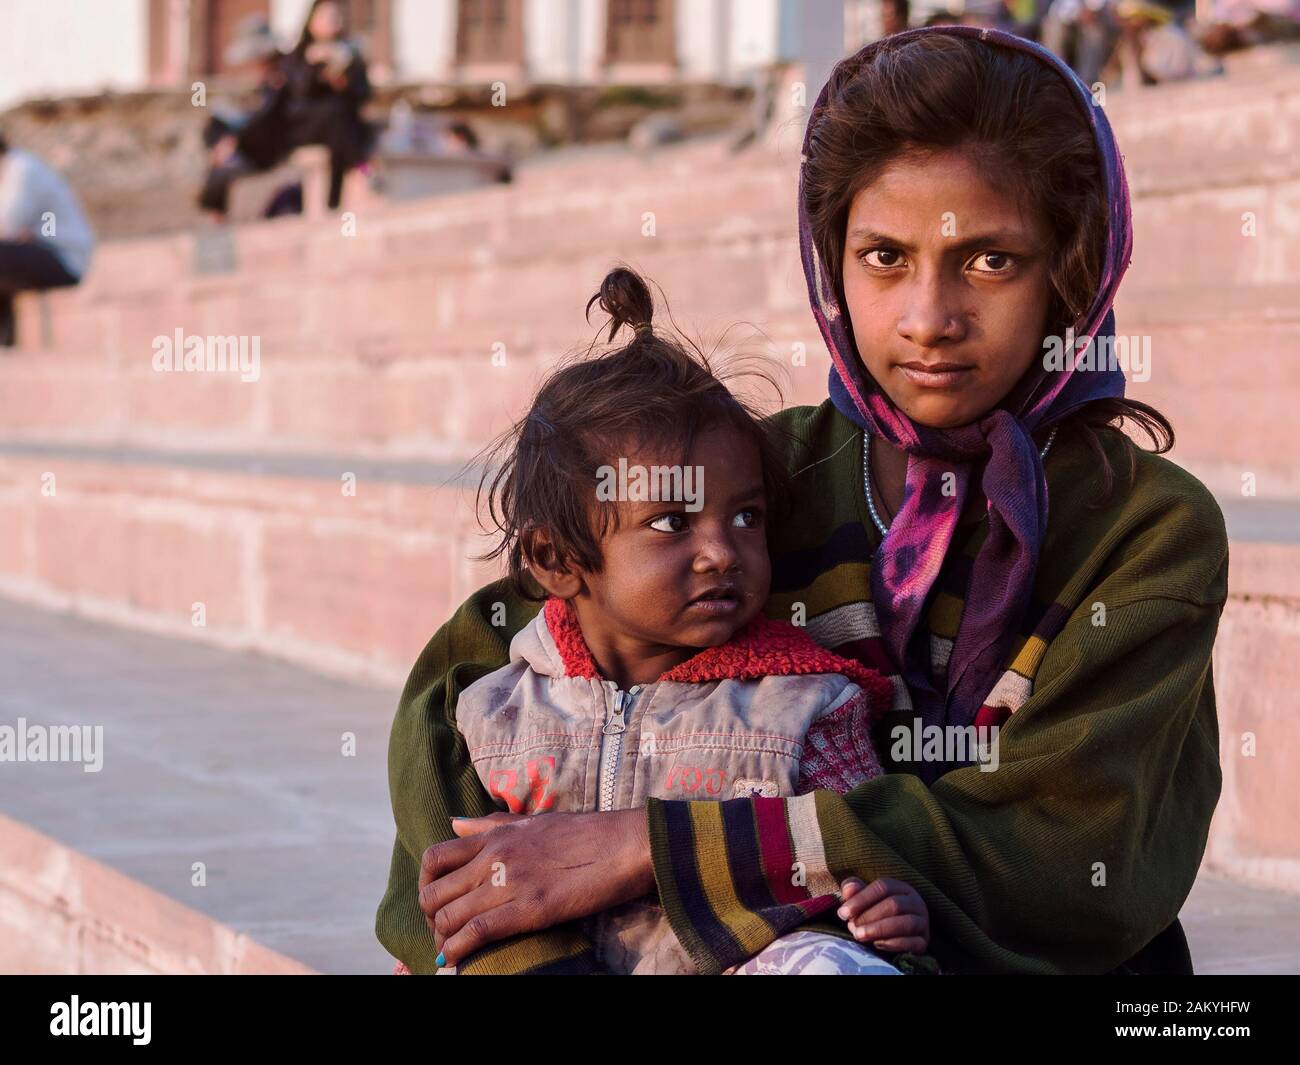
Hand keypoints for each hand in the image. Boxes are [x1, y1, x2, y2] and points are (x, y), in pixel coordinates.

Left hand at [418, 808, 654, 966]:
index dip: (425, 886)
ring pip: (449, 916)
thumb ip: (491, 824)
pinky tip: (457, 962)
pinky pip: (476, 932)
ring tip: (450, 953)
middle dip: (430, 920)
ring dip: (442, 941)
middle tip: (443, 935)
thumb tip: (454, 822)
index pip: (434, 858)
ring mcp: (509, 882)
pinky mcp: (529, 909)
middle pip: (434, 893)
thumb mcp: (533, 821)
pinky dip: (458, 951)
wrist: (624, 844)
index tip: (435, 904)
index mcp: (495, 835)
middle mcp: (494, 857)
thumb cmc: (585, 833)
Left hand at [836, 877, 928, 953]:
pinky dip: (893, 944)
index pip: (883, 886)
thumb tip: (849, 889)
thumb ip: (854, 890)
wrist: (892, 936)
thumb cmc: (875, 912)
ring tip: (859, 935)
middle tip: (851, 926)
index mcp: (901, 887)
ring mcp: (922, 922)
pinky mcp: (924, 941)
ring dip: (879, 930)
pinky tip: (876, 944)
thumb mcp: (863, 899)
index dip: (861, 899)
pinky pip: (913, 943)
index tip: (843, 913)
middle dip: (869, 916)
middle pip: (894, 905)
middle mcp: (916, 902)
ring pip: (905, 923)